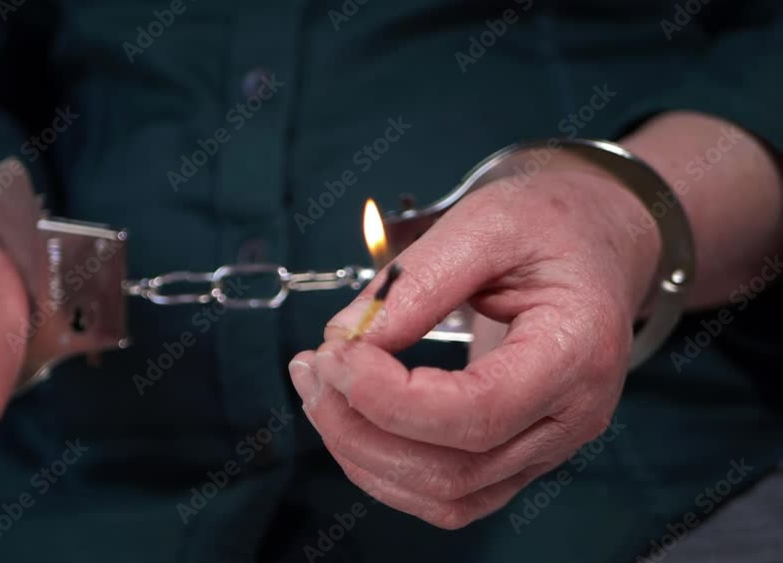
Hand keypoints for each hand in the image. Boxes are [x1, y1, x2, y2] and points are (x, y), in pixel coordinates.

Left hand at [289, 169, 659, 528]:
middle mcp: (570, 417)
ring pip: (446, 495)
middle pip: (454, 469)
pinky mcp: (516, 453)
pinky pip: (448, 493)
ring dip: (364, 454)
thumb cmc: (550, 224)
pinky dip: (386, 468)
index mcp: (577, 352)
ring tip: (319, 390)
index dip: (390, 397)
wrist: (594, 241)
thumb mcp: (485, 224)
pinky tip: (350, 419)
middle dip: (362, 428)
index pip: (477, 412)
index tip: (335, 353)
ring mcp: (546, 446)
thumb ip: (416, 282)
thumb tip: (346, 339)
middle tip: (313, 368)